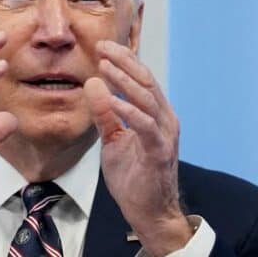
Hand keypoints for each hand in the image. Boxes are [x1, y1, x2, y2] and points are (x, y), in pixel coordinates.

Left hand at [85, 40, 192, 255]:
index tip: (101, 45)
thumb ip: (105, 113)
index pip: (141, 79)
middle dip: (124, 62)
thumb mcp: (112, 138)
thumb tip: (93, 83)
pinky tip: (111, 99)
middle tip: (102, 47)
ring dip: (124, 81)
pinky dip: (128, 110)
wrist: (148, 211)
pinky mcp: (159, 151)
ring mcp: (164, 134)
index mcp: (155, 114)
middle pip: (146, 82)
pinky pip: (145, 125)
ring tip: (103, 66)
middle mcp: (164, 119)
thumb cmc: (133, 175)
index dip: (123, 60)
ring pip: (147, 99)